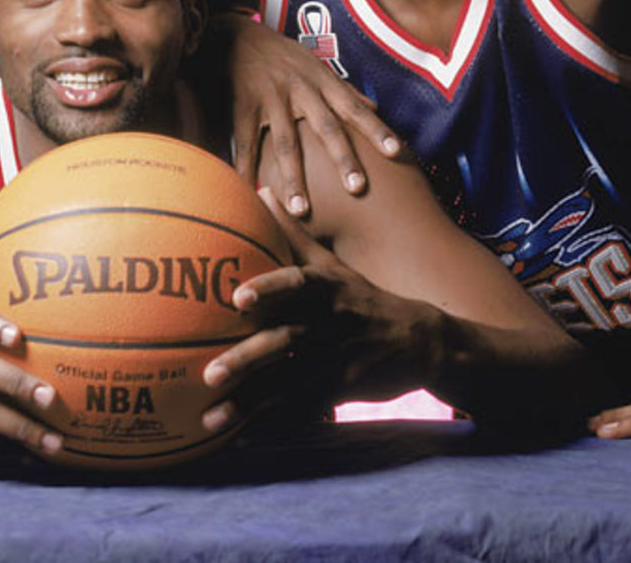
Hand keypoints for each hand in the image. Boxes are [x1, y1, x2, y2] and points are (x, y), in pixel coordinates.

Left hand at [201, 188, 437, 432]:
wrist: (420, 341)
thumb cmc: (361, 299)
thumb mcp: (334, 266)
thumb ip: (293, 234)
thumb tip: (258, 191)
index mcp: (326, 290)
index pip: (297, 285)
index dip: (269, 290)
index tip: (238, 299)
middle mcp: (331, 325)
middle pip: (287, 342)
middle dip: (248, 359)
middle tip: (210, 372)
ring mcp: (337, 362)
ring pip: (289, 385)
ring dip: (250, 403)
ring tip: (212, 418)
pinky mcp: (342, 393)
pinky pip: (303, 412)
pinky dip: (274, 427)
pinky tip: (243, 439)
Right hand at [225, 14, 400, 215]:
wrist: (236, 34)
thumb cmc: (282, 55)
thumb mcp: (316, 65)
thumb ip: (345, 90)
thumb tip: (376, 106)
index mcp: (323, 83)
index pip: (355, 109)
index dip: (376, 130)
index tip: (396, 153)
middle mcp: (302, 90)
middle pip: (326, 128)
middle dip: (343, 159)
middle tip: (358, 189)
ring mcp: (272, 98)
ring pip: (286, 143)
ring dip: (293, 178)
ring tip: (301, 210)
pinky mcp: (243, 104)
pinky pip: (246, 142)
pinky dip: (246, 168)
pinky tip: (249, 191)